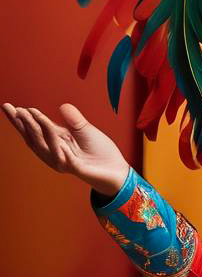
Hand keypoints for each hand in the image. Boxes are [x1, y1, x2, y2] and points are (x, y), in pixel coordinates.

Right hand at [2, 102, 131, 196]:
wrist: (116, 170)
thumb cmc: (100, 152)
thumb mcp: (86, 130)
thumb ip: (74, 119)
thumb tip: (62, 105)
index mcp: (57, 141)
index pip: (36, 128)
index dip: (23, 119)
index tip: (10, 107)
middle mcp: (55, 151)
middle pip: (34, 136)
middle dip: (22, 123)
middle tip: (11, 109)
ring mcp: (63, 161)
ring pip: (46, 144)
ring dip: (37, 129)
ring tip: (28, 114)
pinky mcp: (75, 168)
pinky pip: (64, 157)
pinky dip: (58, 147)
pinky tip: (52, 133)